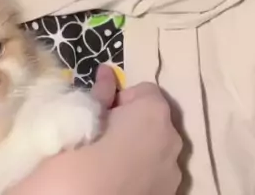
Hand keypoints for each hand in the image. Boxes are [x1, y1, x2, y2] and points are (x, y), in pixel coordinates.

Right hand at [6, 66, 181, 194]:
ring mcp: (173, 173)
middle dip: (132, 125)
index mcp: (154, 114)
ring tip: (108, 164)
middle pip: (154, 120)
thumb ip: (101, 93)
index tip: (101, 115)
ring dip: (138, 151)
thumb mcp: (84, 118)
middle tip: (103, 137)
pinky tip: (117, 182)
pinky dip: (141, 175)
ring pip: (156, 150)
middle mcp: (172, 140)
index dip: (121, 100)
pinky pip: (155, 175)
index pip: (144, 91)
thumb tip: (106, 72)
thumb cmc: (80, 156)